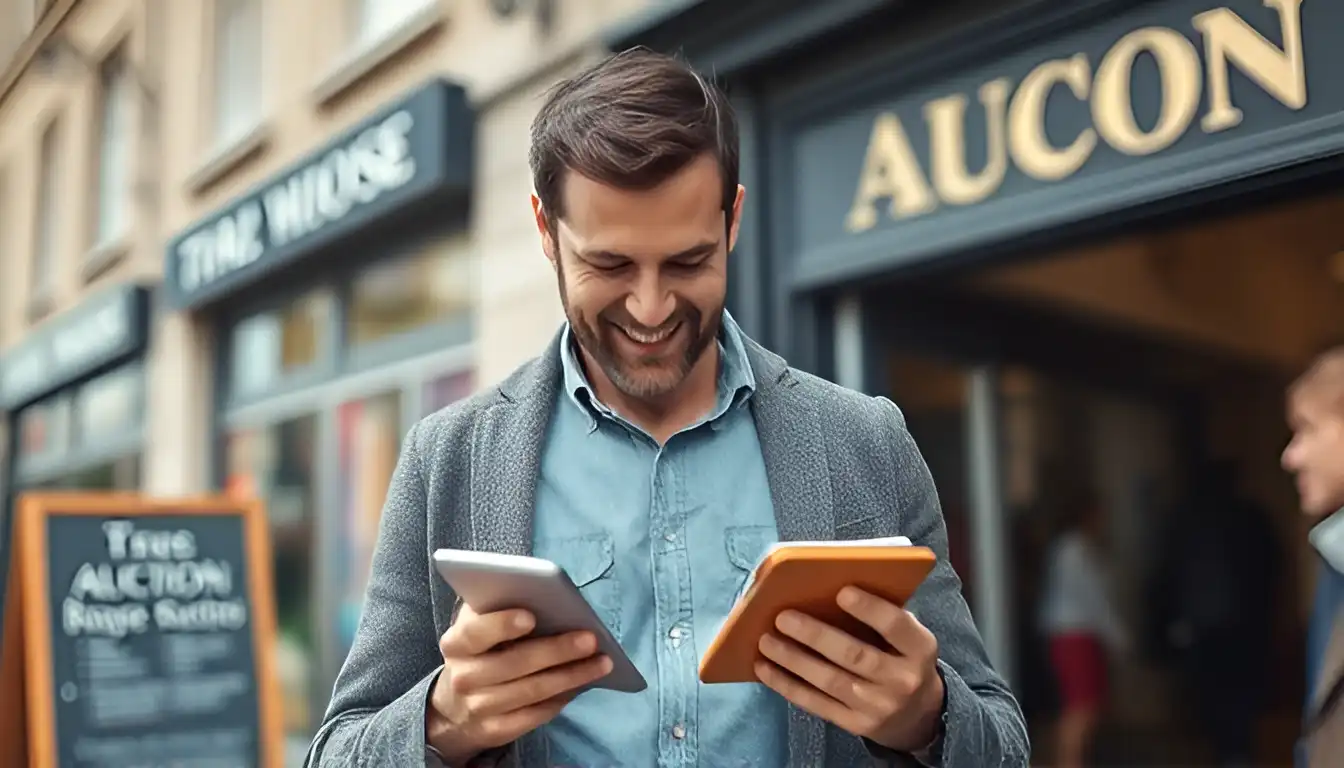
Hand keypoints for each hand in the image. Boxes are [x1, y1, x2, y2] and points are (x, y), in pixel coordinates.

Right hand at [426, 604, 613, 763]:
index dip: (502, 624)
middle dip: (556, 650)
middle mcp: (464, 677)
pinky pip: (536, 714)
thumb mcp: (478, 625)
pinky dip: (563, 698)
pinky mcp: (497, 731)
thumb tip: (548, 596)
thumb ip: (500, 607)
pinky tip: (583, 684)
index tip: (531, 616)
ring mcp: (479, 708)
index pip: (476, 632)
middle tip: (591, 639)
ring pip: (532, 691)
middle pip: (514, 664)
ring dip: (571, 676)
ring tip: (602, 663)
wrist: (456, 705)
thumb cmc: (480, 650)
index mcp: (456, 643)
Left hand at [754, 586, 944, 752]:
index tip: (841, 592)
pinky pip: (817, 704)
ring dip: (793, 660)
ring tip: (766, 640)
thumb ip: (881, 617)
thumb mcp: (907, 637)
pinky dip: (787, 685)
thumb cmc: (902, 658)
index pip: (896, 626)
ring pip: (831, 681)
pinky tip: (765, 669)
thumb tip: (826, 588)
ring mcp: (878, 707)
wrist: (918, 716)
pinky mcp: (856, 725)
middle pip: (856, 656)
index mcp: (920, 649)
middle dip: (816, 636)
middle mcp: (902, 680)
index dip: (870, 610)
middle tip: (783, 617)